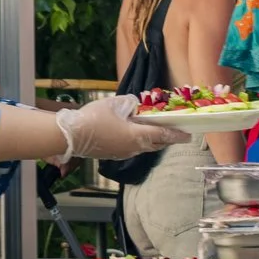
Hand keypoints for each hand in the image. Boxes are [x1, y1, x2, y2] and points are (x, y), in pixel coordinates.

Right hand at [51, 94, 185, 159]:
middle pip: (155, 145)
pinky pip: (132, 149)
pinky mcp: (113, 154)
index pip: (162, 135)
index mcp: (136, 136)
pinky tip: (134, 134)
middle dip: (166, 139)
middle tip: (174, 132)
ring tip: (155, 131)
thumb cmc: (93, 118)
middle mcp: (133, 148)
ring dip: (152, 141)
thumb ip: (129, 103)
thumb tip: (136, 106)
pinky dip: (139, 142)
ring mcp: (123, 153)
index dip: (176, 135)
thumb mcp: (113, 103)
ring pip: (144, 148)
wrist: (70, 136)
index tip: (188, 136)